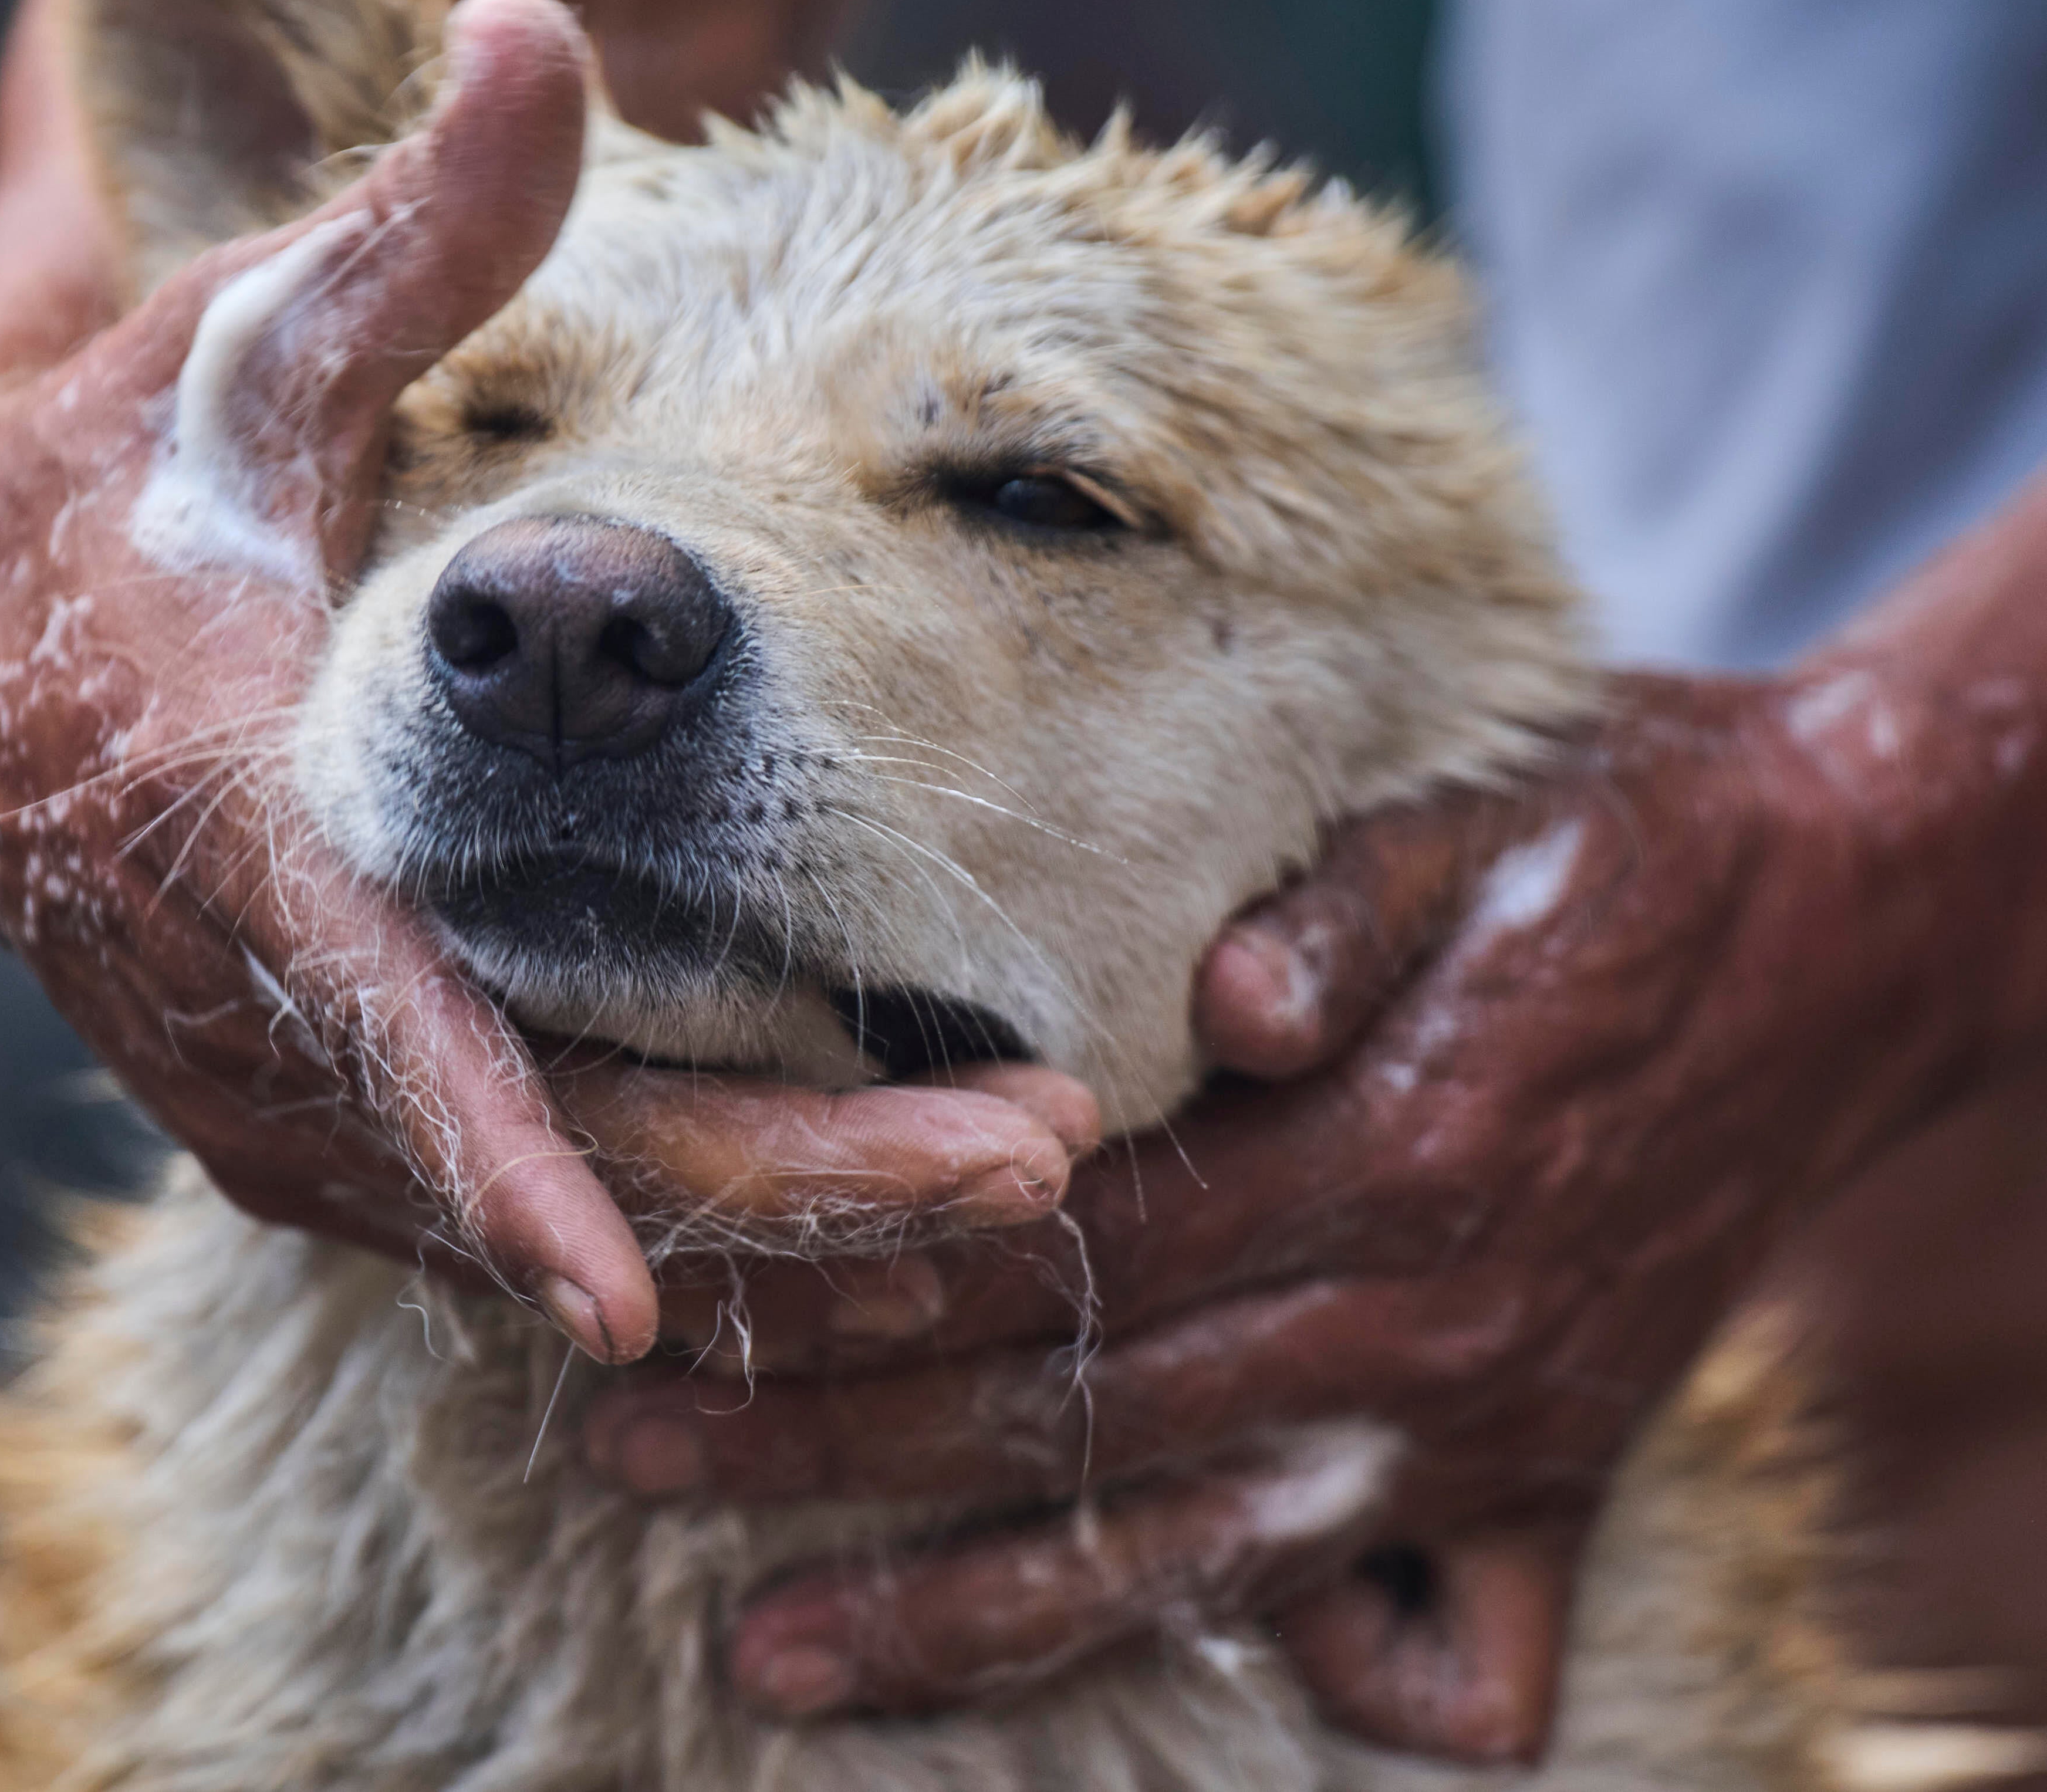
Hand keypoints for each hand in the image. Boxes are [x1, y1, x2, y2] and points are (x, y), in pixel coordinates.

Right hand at [0, 0, 1091, 1364]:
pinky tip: (861, 1187)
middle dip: (792, 1184)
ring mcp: (286, 1097)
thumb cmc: (111, 489)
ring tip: (1006, 1175)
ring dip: (780, 1214)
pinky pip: (524, 1197)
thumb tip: (535, 23)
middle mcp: (257, 1015)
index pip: (386, 1039)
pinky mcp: (321, 1120)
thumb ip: (402, 240)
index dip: (507, 1176)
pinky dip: (689, 1205)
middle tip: (1036, 1162)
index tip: (635, 1300)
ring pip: (550, 1211)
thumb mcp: (235, 359)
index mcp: (232, 843)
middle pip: (542, 1164)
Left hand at [587, 470, 2046, 1754]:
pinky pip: (1416, 1643)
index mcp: (1375, 1157)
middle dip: (830, 1459)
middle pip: (1068, 1421)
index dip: (856, 1291)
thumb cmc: (1621, 840)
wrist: (1855, 918)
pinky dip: (1290, 1670)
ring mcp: (1481, 1428)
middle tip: (633, 1469)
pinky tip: (1140, 1668)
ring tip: (770, 1659)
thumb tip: (1230, 1008)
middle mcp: (1412, 1325)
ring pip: (1183, 1562)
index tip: (683, 1308)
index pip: (1047, 1256)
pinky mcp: (1550, 1474)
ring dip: (966, 1620)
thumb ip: (1342, 911)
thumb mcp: (1476, 818)